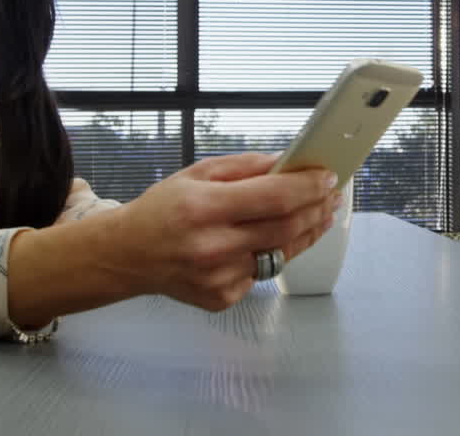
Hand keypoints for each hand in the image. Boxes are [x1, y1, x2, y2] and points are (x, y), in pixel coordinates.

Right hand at [112, 153, 342, 311]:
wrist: (128, 256)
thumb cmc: (163, 210)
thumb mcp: (198, 173)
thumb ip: (245, 167)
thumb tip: (287, 162)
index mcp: (204, 208)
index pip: (274, 197)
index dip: (308, 187)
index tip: (328, 177)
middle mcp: (212, 246)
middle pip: (286, 228)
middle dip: (316, 208)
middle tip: (331, 196)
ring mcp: (218, 277)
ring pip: (281, 253)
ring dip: (307, 232)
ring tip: (320, 215)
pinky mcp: (222, 298)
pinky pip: (262, 273)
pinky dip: (274, 254)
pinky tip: (274, 240)